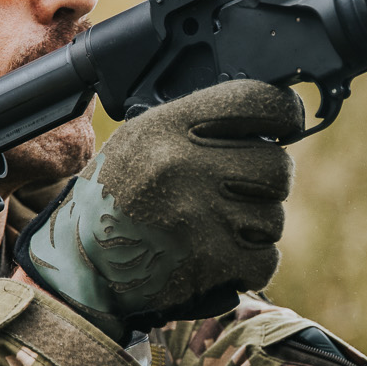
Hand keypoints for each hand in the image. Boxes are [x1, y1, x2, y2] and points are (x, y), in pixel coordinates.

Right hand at [15, 80, 303, 337]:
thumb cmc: (114, 198)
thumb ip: (197, 124)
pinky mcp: (209, 261)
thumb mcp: (141, 140)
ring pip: (274, 216)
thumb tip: (268, 119)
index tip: (286, 124)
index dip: (284, 112)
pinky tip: (223, 256)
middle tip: (242, 189)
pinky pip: (266, 258)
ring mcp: (200, 215)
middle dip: (267, 181)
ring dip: (256, 225)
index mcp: (168, 127)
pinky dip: (252, 263)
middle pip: (277, 165)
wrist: (80, 265)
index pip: (258, 100)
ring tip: (219, 226)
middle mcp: (185, 165)